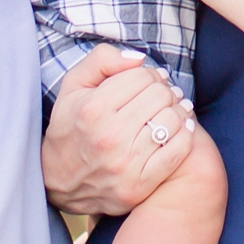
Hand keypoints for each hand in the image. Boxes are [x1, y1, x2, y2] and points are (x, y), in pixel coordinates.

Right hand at [42, 44, 195, 214]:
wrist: (59, 182)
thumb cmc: (70, 127)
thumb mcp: (73, 86)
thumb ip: (102, 60)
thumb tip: (139, 59)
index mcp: (93, 109)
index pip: (142, 76)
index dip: (149, 73)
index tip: (149, 80)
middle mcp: (109, 136)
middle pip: (161, 96)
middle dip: (164, 90)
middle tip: (161, 94)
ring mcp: (125, 164)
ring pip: (173, 121)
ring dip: (176, 111)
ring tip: (170, 110)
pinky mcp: (139, 185)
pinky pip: (178, 151)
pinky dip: (184, 135)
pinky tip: (179, 128)